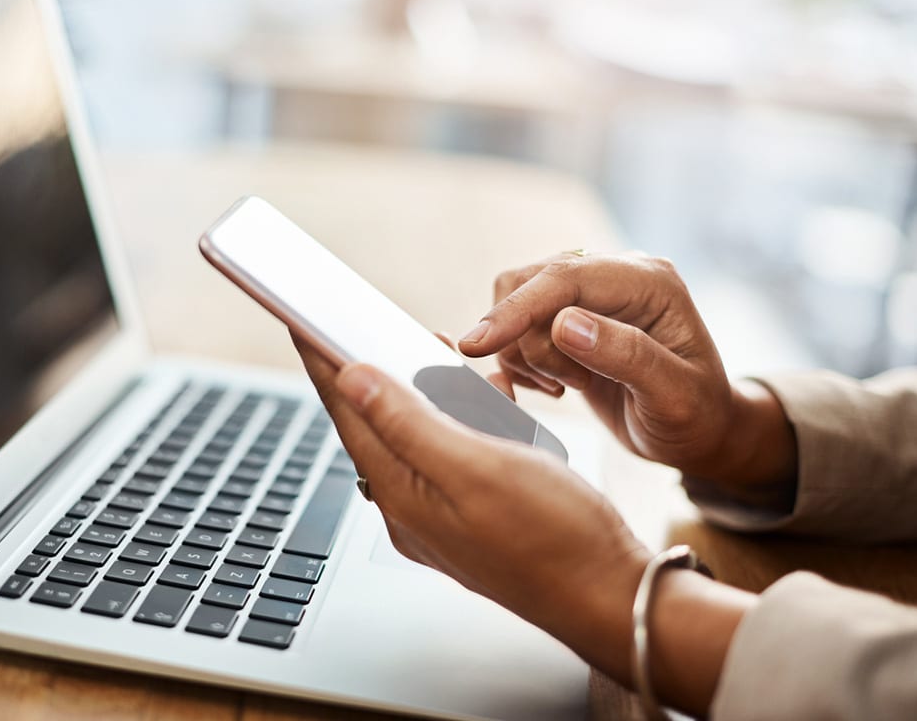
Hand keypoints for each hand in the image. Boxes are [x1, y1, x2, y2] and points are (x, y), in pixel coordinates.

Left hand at [293, 335, 649, 685]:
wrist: (613, 597)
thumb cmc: (555, 539)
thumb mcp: (478, 468)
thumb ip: (408, 423)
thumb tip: (351, 379)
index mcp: (401, 494)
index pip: (347, 413)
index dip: (323, 361)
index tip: (303, 319)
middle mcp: (412, 507)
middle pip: (373, 424)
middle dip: (369, 371)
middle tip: (364, 324)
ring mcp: (441, 514)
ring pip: (414, 437)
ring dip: (420, 391)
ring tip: (428, 351)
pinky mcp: (474, 513)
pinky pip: (450, 453)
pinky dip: (460, 418)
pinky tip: (484, 399)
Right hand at [458, 252, 795, 491]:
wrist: (698, 433)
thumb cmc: (697, 420)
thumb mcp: (675, 398)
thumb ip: (627, 356)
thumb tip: (564, 324)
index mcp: (648, 281)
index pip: (565, 278)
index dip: (517, 309)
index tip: (477, 345)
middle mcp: (616, 274)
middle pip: (529, 282)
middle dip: (527, 340)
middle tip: (567, 387)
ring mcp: (590, 294)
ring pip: (515, 302)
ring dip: (525, 353)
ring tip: (569, 388)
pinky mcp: (569, 316)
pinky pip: (517, 326)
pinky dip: (521, 360)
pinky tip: (558, 386)